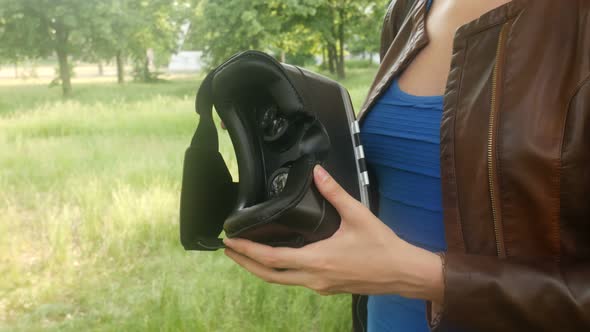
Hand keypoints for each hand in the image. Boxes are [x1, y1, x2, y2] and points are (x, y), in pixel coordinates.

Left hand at [224, 165, 443, 302]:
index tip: (231, 243)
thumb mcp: (357, 215)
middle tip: (229, 250)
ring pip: (281, 281)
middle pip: (269, 275)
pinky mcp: (326, 287)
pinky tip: (278, 258)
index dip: (248, 251)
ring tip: (247, 253)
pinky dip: (279, 271)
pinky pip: (295, 280)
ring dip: (261, 268)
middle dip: (245, 264)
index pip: (272, 258)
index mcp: (318, 260)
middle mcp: (314, 278)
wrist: (402, 272)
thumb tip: (317, 172)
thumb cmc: (382, 247)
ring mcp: (319, 286)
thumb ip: (334, 193)